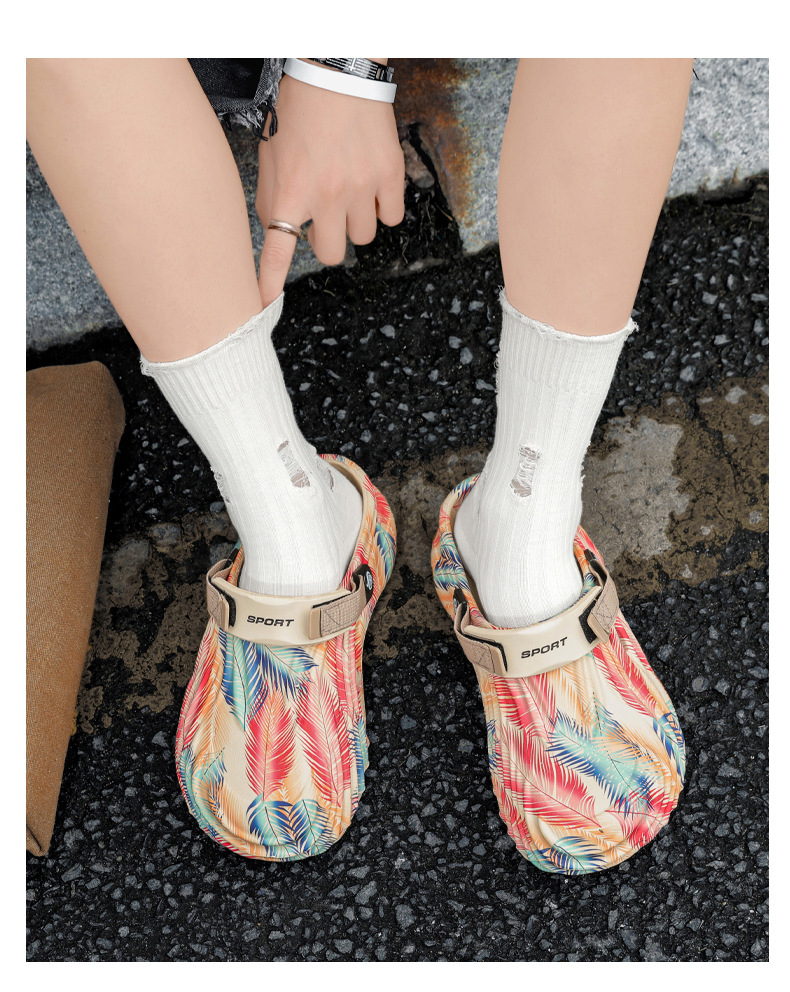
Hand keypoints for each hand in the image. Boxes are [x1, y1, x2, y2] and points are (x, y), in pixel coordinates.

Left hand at [256, 70, 405, 305]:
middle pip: (333, 254)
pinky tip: (372, 184)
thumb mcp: (271, 156)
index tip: (261, 307)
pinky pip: (391, 217)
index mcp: (290, 191)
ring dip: (356, 221)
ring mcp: (360, 188)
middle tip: (326, 216)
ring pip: (364, 236)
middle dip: (329, 240)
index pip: (277, 249)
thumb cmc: (299, 111)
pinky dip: (383, 207)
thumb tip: (278, 233)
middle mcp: (325, 196)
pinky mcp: (388, 177)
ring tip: (350, 190)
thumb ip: (273, 199)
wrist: (336, 72)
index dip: (268, 282)